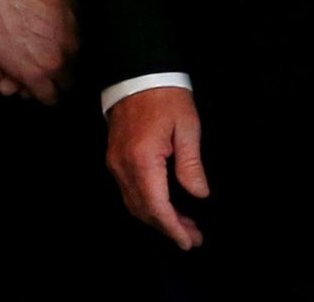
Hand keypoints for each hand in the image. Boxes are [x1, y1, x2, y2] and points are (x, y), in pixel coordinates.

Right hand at [105, 87, 208, 249]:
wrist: (138, 72)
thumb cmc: (166, 96)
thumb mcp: (187, 127)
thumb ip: (191, 164)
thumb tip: (199, 195)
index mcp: (143, 160)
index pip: (157, 207)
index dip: (173, 228)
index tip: (189, 242)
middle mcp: (123, 167)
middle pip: (144, 210)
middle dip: (168, 227)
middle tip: (193, 237)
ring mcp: (115, 163)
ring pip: (134, 204)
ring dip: (157, 218)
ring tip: (183, 224)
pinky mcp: (114, 157)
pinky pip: (128, 191)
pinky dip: (146, 204)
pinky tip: (164, 205)